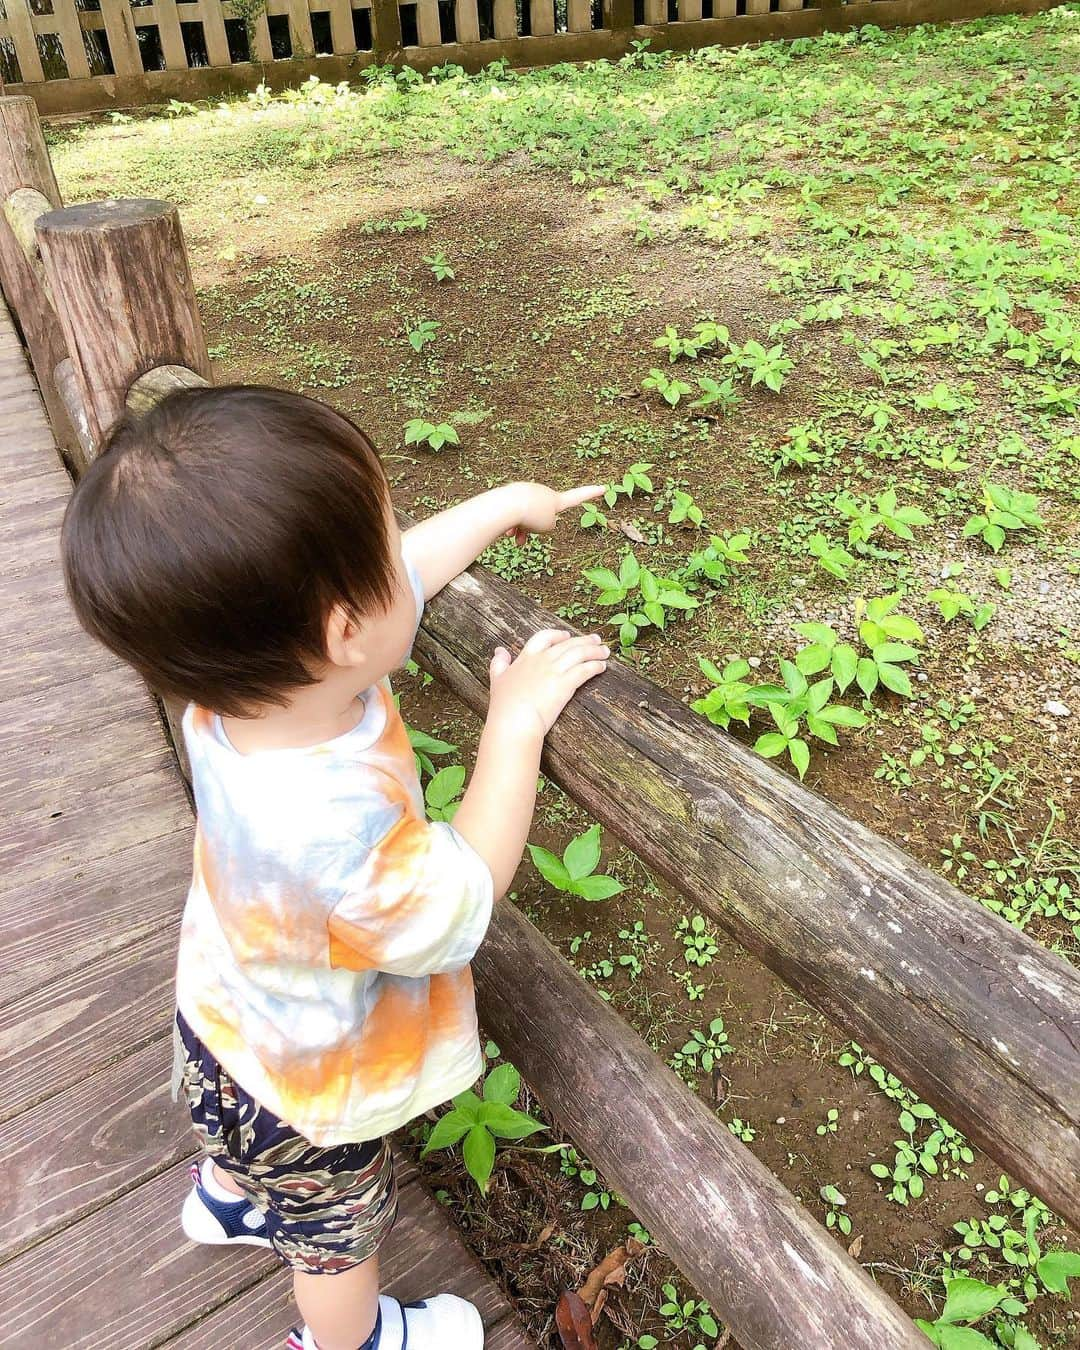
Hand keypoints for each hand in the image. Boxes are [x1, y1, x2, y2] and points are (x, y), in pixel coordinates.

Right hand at [486, 629, 608, 740]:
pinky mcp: (566, 684)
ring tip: (605, 652)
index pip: (544, 636)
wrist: (514, 720)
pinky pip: (585, 670)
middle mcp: (542, 660)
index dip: (557, 635)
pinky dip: (595, 666)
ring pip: (579, 654)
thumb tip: (499, 650)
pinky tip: (602, 667)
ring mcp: (555, 671)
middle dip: (584, 641)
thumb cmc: (504, 704)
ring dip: (595, 651)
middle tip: (596, 640)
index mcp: (527, 657)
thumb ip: (498, 663)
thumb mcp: (497, 679)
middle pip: (568, 644)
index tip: (566, 635)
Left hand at [503, 483, 604, 546]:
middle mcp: (543, 492)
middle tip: (524, 539)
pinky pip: (513, 514)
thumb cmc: (530, 516)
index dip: (592, 494)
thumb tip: (532, 518)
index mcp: (557, 500)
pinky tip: (505, 530)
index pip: (578, 497)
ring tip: (513, 536)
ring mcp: (527, 491)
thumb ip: (546, 522)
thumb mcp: (547, 526)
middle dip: (534, 527)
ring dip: (521, 529)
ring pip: (526, 516)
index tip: (604, 487)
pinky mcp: (511, 494)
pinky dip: (510, 524)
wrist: (506, 506)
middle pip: (542, 515)